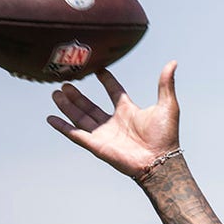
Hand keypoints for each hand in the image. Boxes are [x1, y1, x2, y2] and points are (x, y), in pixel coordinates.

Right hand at [47, 61, 180, 179]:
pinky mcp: (96, 145)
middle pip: (91, 106)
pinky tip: (50, 118)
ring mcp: (104, 134)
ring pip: (80, 117)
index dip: (107, 80)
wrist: (160, 161)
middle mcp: (114, 122)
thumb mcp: (167, 105)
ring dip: (67, 105)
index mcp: (129, 111)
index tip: (98, 69)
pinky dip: (62, 126)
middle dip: (77, 95)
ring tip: (55, 93)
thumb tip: (173, 63)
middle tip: (65, 82)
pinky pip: (75, 134)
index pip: (114, 92)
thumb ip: (165, 83)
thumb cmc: (166, 136)